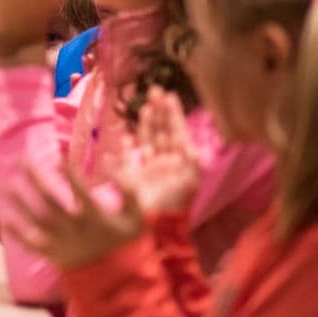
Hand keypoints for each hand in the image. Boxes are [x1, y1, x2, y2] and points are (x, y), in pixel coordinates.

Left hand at [7, 164, 143, 270]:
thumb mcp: (137, 220)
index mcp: (94, 216)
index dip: (68, 170)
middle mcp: (73, 227)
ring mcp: (60, 242)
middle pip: (48, 199)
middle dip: (35, 177)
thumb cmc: (126, 246)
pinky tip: (3, 220)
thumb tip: (117, 168)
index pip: (78, 188)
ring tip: (7, 184)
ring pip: (34, 219)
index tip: (57, 155)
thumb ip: (130, 192)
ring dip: (19, 201)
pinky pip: (30, 244)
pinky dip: (16, 233)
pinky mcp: (52, 255)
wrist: (118, 282)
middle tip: (23, 160)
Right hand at [118, 87, 200, 214]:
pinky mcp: (136, 176)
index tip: (170, 96)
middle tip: (155, 91)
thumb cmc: (173, 205)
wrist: (155, 226)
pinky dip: (128, 146)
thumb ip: (191, 166)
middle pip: (162, 132)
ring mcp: (151, 168)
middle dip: (159, 112)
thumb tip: (193, 149)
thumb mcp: (188, 185)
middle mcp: (167, 161)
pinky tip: (125, 136)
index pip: (178, 132)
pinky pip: (131, 157)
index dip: (174, 114)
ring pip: (148, 140)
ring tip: (144, 107)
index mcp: (182, 162)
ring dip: (146, 123)